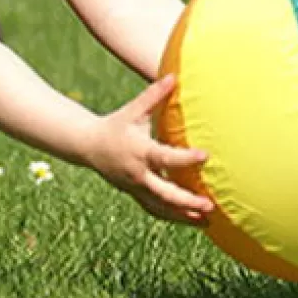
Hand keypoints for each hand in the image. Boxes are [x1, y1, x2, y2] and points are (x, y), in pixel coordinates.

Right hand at [87, 75, 212, 225]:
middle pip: (164, 193)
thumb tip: (173, 75)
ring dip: (183, 216)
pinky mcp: (134, 194)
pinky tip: (191, 220)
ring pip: (160, 207)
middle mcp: (138, 173)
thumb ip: (154, 95)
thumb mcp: (133, 110)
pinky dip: (172, 217)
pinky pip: (155, 210)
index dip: (185, 158)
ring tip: (207, 221)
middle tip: (209, 205)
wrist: (88, 145)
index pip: (165, 156)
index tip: (205, 156)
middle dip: (186, 201)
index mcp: (139, 151)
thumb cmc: (115, 125)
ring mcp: (135, 187)